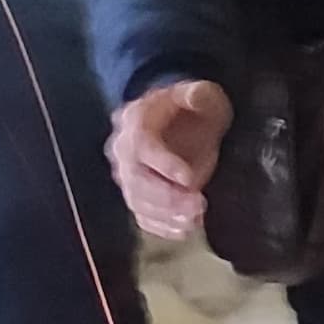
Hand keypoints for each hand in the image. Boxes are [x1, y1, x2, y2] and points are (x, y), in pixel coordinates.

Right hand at [108, 80, 229, 239]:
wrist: (173, 117)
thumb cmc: (189, 106)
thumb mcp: (201, 93)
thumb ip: (199, 94)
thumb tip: (195, 95)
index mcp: (136, 120)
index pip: (141, 145)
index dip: (163, 164)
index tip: (190, 179)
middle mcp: (122, 149)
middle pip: (135, 179)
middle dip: (167, 197)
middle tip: (198, 205)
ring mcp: (126, 174)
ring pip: (137, 201)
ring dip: (166, 216)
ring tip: (195, 219)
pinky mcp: (136, 193)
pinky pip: (141, 215)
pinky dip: (161, 227)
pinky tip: (185, 229)